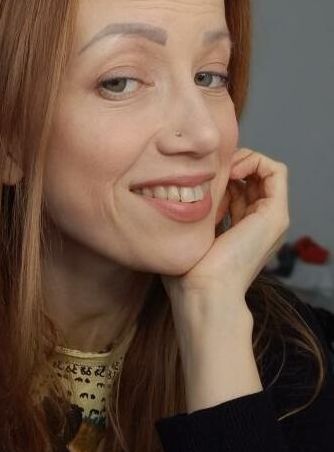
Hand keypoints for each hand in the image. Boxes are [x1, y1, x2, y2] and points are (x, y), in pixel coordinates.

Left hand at [161, 147, 289, 301]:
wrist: (203, 292)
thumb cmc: (187, 272)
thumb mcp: (188, 233)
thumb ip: (191, 213)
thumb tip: (176, 190)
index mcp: (241, 228)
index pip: (238, 185)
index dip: (220, 172)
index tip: (197, 175)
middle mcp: (260, 222)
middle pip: (251, 175)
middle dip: (229, 163)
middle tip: (207, 167)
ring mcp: (271, 218)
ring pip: (264, 170)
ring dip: (240, 159)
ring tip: (218, 168)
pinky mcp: (276, 214)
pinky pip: (276, 171)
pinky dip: (254, 161)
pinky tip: (230, 170)